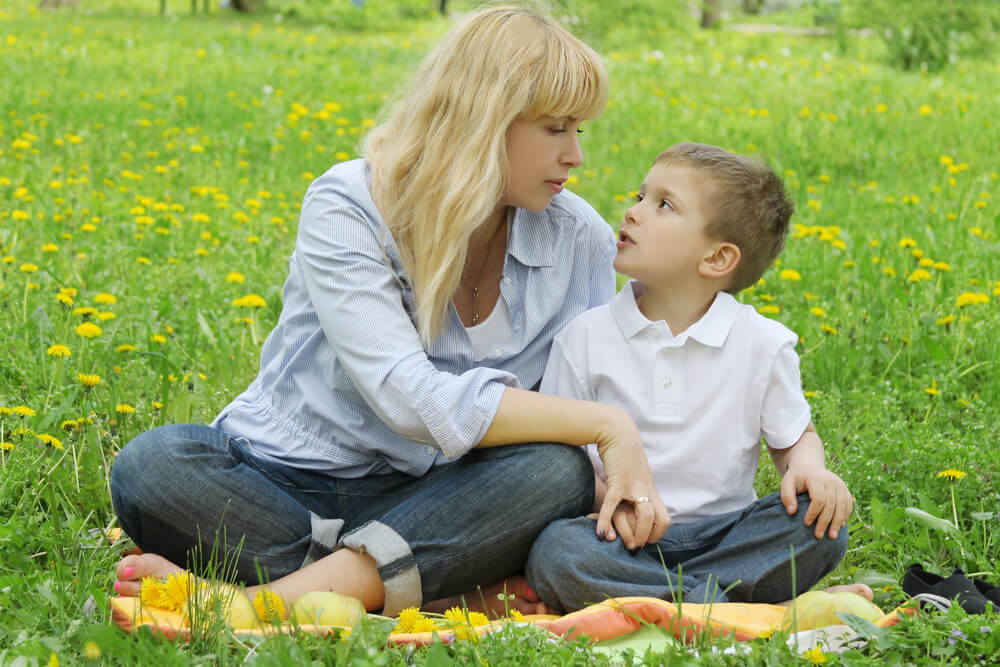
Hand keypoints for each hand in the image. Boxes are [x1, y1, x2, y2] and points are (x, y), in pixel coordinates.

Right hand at [592, 408, 669, 545]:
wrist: (617, 432)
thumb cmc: (623, 456)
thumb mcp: (635, 475)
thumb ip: (636, 489)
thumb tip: (633, 504)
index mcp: (651, 490)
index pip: (665, 520)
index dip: (656, 534)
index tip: (643, 541)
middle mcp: (647, 490)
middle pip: (660, 520)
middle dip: (648, 538)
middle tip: (635, 547)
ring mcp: (634, 486)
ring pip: (644, 516)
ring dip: (636, 534)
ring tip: (623, 543)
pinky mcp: (618, 481)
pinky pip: (612, 506)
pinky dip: (606, 522)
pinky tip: (600, 534)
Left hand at [780, 464, 852, 538]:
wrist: (809, 466)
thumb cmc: (796, 478)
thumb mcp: (786, 482)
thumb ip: (786, 496)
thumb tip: (791, 512)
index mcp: (817, 478)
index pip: (818, 499)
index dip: (813, 513)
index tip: (806, 523)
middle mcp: (831, 481)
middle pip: (831, 504)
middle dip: (825, 521)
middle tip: (818, 535)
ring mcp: (840, 485)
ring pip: (842, 506)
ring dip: (837, 522)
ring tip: (832, 536)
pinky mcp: (845, 489)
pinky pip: (848, 504)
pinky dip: (845, 516)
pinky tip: (840, 526)